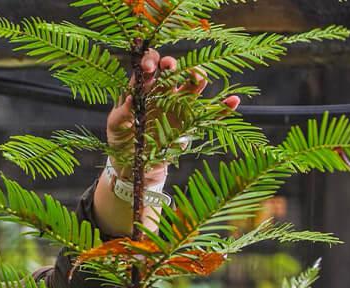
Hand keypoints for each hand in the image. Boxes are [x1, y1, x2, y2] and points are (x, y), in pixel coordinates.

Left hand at [104, 48, 240, 181]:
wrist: (133, 164)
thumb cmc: (122, 140)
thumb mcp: (116, 126)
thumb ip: (122, 112)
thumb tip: (131, 99)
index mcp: (144, 89)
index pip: (151, 65)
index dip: (151, 61)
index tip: (149, 70)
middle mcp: (163, 93)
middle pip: (173, 70)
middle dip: (172, 64)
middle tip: (169, 67)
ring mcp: (178, 106)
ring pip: (193, 86)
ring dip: (197, 76)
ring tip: (197, 76)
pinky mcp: (189, 123)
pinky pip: (210, 114)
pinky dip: (223, 108)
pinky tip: (233, 101)